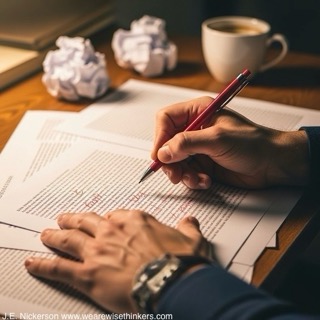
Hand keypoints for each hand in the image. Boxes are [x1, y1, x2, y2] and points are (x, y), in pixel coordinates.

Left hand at [25, 210, 210, 312]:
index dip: (106, 220)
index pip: (113, 216)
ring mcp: (97, 251)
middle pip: (86, 222)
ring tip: (46, 234)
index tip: (103, 222)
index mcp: (134, 221)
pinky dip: (43, 265)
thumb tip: (190, 221)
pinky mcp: (88, 274)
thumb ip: (188, 227)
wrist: (171, 281)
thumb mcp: (190, 239)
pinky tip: (33, 263)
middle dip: (73, 220)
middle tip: (64, 219)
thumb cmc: (179, 261)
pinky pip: (59, 268)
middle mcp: (112, 231)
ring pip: (68, 239)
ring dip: (55, 236)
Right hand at [152, 96, 308, 188]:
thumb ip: (187, 143)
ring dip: (182, 173)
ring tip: (196, 179)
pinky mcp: (202, 163)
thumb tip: (162, 152)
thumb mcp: (217, 139)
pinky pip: (186, 173)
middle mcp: (195, 129)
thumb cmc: (252, 144)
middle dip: (169, 161)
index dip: (159, 137)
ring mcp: (198, 148)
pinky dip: (192, 180)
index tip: (159, 156)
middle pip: (167, 143)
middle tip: (175, 174)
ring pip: (174, 161)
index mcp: (198, 112)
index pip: (166, 119)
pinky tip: (205, 181)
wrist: (271, 164)